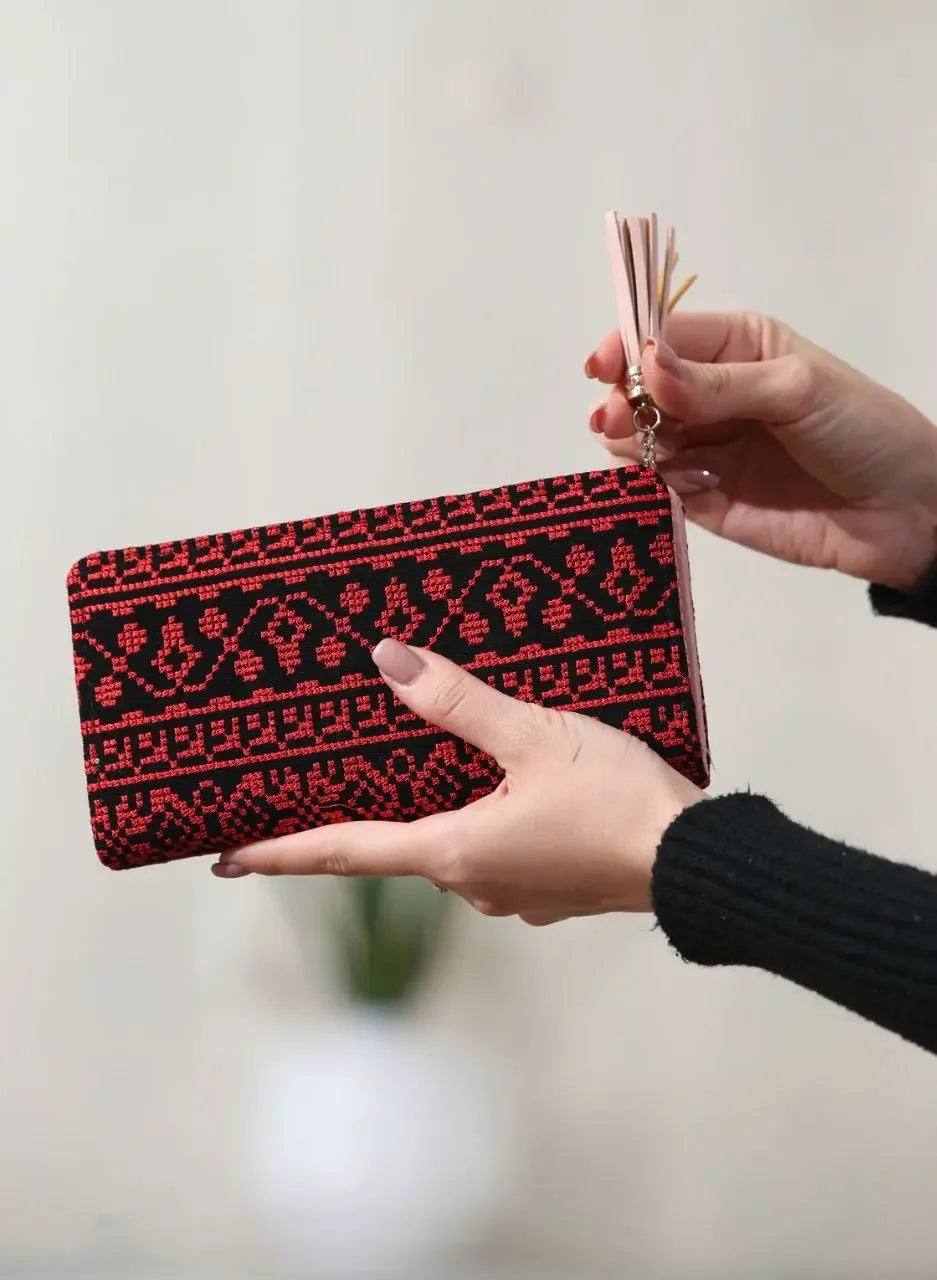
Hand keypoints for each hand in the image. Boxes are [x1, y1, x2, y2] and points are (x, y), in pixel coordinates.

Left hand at [211, 639, 701, 924]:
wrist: (696, 860)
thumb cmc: (616, 801)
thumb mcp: (533, 737)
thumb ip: (459, 701)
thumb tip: (387, 664)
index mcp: (453, 852)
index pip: (344, 853)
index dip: (279, 852)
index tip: (224, 858)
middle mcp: (472, 883)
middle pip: (392, 851)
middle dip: (352, 827)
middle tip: (314, 794)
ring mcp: (512, 893)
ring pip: (446, 850)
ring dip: (421, 820)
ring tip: (414, 776)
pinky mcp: (549, 888)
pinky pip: (491, 854)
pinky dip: (473, 823)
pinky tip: (495, 793)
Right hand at [586, 312, 936, 589]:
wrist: (906, 513)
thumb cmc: (861, 430)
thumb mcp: (796, 389)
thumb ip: (717, 384)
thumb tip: (647, 365)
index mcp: (738, 347)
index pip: (665, 335)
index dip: (628, 347)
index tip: (601, 368)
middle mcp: (712, 394)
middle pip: (642, 389)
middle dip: (623, 400)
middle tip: (618, 420)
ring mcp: (706, 448)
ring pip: (641, 437)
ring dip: (632, 441)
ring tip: (646, 449)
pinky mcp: (704, 500)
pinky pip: (660, 487)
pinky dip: (655, 483)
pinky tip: (678, 481)